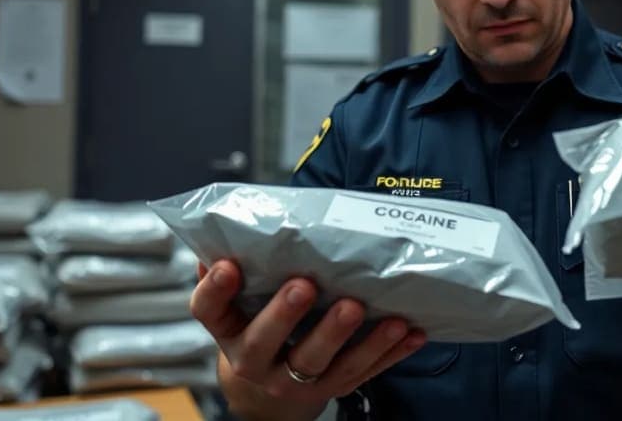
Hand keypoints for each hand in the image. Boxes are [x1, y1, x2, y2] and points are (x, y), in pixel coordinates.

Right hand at [190, 260, 425, 410]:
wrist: (269, 390)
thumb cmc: (258, 326)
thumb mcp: (240, 304)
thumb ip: (238, 271)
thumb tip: (225, 232)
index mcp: (229, 330)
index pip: (209, 311)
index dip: (215, 289)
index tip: (227, 265)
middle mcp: (256, 361)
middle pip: (267, 342)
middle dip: (287, 315)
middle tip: (306, 285)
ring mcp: (295, 381)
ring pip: (326, 364)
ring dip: (358, 340)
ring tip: (384, 316)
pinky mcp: (333, 389)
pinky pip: (364, 372)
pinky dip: (391, 353)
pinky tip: (412, 332)